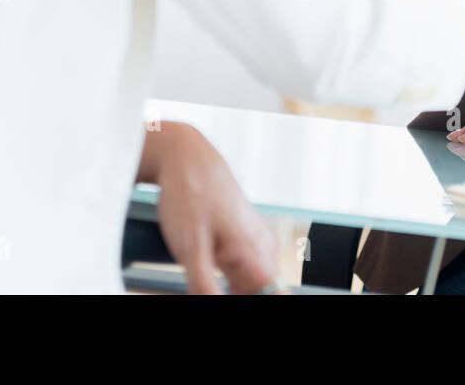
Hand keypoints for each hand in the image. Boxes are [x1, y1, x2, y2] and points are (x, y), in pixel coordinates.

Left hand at [142, 122, 285, 293]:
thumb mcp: (188, 250)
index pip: (277, 294)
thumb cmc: (189, 196)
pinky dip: (235, 276)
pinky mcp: (247, 234)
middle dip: (243, 293)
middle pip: (265, 290)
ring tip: (209, 271)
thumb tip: (211, 304)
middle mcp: (262, 245)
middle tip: (209, 283)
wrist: (187, 159)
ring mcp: (257, 238)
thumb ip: (203, 286)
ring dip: (238, 288)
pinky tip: (213, 269)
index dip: (263, 302)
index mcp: (254, 251)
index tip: (234, 291)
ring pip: (256, 280)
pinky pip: (248, 266)